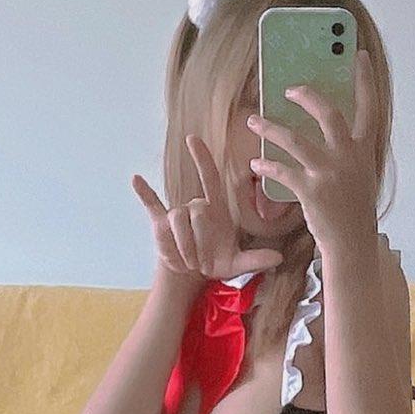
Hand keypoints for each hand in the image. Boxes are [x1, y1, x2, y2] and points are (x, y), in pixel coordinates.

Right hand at [132, 136, 282, 280]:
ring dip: (182, 248)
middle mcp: (196, 206)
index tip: (193, 139)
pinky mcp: (160, 224)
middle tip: (200, 262)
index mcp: (216, 208)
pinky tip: (135, 179)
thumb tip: (278, 257)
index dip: (202, 158)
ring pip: (178, 222)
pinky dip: (144, 193)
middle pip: (197, 212)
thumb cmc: (217, 261)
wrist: (193, 274)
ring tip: (187, 263)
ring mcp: (177, 214)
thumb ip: (257, 260)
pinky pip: (152, 206)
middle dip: (199, 242)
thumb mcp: (238, 263)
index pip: (209, 177)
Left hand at [247, 47, 379, 257]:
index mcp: (363, 151)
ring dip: (270, 128)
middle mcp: (348, 158)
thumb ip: (349, 152)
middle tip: (289, 89)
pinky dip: (266, 165)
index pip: (369, 108)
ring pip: (295, 140)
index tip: (358, 55)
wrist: (351, 243)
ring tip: (253, 121)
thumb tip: (331, 130)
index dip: (364, 80)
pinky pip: (282, 170)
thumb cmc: (353, 211)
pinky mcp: (311, 191)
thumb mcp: (360, 176)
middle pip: (329, 114)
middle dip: (307, 96)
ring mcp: (329, 174)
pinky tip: (255, 162)